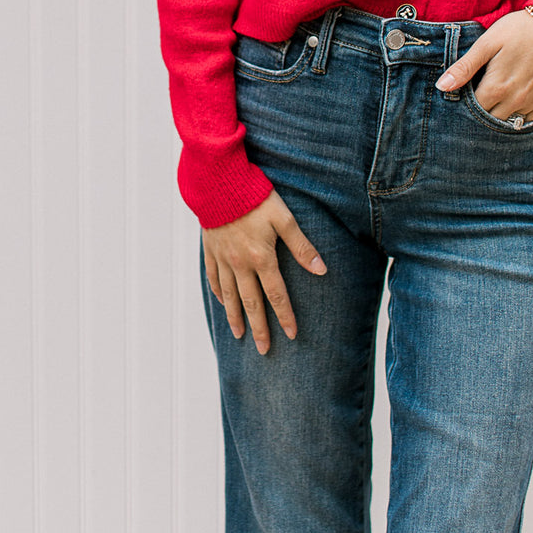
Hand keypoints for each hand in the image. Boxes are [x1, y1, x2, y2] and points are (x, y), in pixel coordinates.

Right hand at [202, 189, 326, 354]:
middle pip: (251, 303)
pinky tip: (222, 301)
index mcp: (262, 258)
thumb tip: (321, 270)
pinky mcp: (210, 250)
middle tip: (263, 349)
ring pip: (230, 295)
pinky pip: (214, 277)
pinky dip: (219, 292)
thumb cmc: (255, 198)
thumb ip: (302, 246)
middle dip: (259, 328)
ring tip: (239, 334)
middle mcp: (240, 264)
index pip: (276, 295)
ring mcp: (223, 259)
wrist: (219, 183)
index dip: (285, 316)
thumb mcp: (284, 219)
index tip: (291, 335)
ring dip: (235, 317)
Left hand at [435, 9, 532, 122]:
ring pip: (505, 123)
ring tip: (488, 101)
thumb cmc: (518, 30)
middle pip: (487, 120)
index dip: (462, 104)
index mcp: (496, 87)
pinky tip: (506, 105)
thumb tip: (442, 87)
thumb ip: (464, 67)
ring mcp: (530, 103)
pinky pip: (524, 122)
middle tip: (472, 98)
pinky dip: (513, 118)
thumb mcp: (487, 43)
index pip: (471, 110)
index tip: (460, 94)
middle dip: (477, 113)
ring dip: (494, 116)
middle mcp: (514, 101)